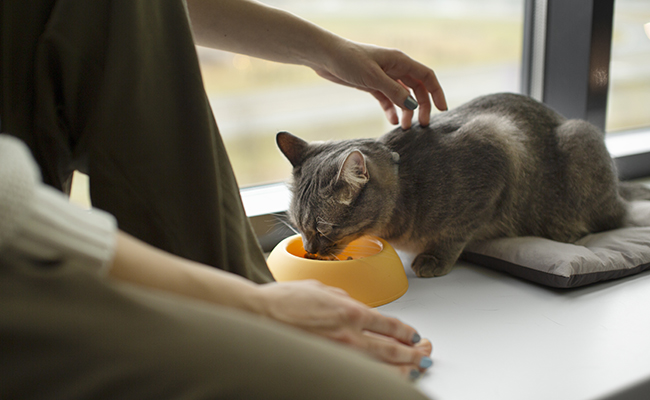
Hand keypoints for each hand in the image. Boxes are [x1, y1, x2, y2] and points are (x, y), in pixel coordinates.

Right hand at [252, 280, 432, 378]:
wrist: (257, 316)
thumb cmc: (283, 301)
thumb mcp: (322, 289)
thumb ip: (345, 299)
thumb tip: (360, 308)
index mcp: (350, 311)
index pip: (391, 325)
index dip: (408, 333)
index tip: (415, 336)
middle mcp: (349, 335)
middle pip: (394, 349)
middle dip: (415, 352)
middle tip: (426, 353)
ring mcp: (339, 354)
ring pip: (382, 368)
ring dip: (404, 369)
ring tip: (415, 368)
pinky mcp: (327, 364)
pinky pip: (360, 375)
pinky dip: (378, 378)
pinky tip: (387, 378)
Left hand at [312, 40, 446, 129]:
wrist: (325, 57)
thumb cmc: (349, 60)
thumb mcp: (373, 77)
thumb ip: (394, 91)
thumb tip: (413, 106)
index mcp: (400, 61)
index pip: (426, 76)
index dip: (437, 92)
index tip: (442, 110)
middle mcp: (395, 68)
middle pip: (417, 89)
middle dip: (421, 107)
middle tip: (421, 125)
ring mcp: (383, 77)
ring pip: (402, 96)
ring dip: (405, 111)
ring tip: (404, 128)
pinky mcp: (372, 85)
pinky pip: (387, 99)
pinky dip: (391, 110)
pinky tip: (390, 121)